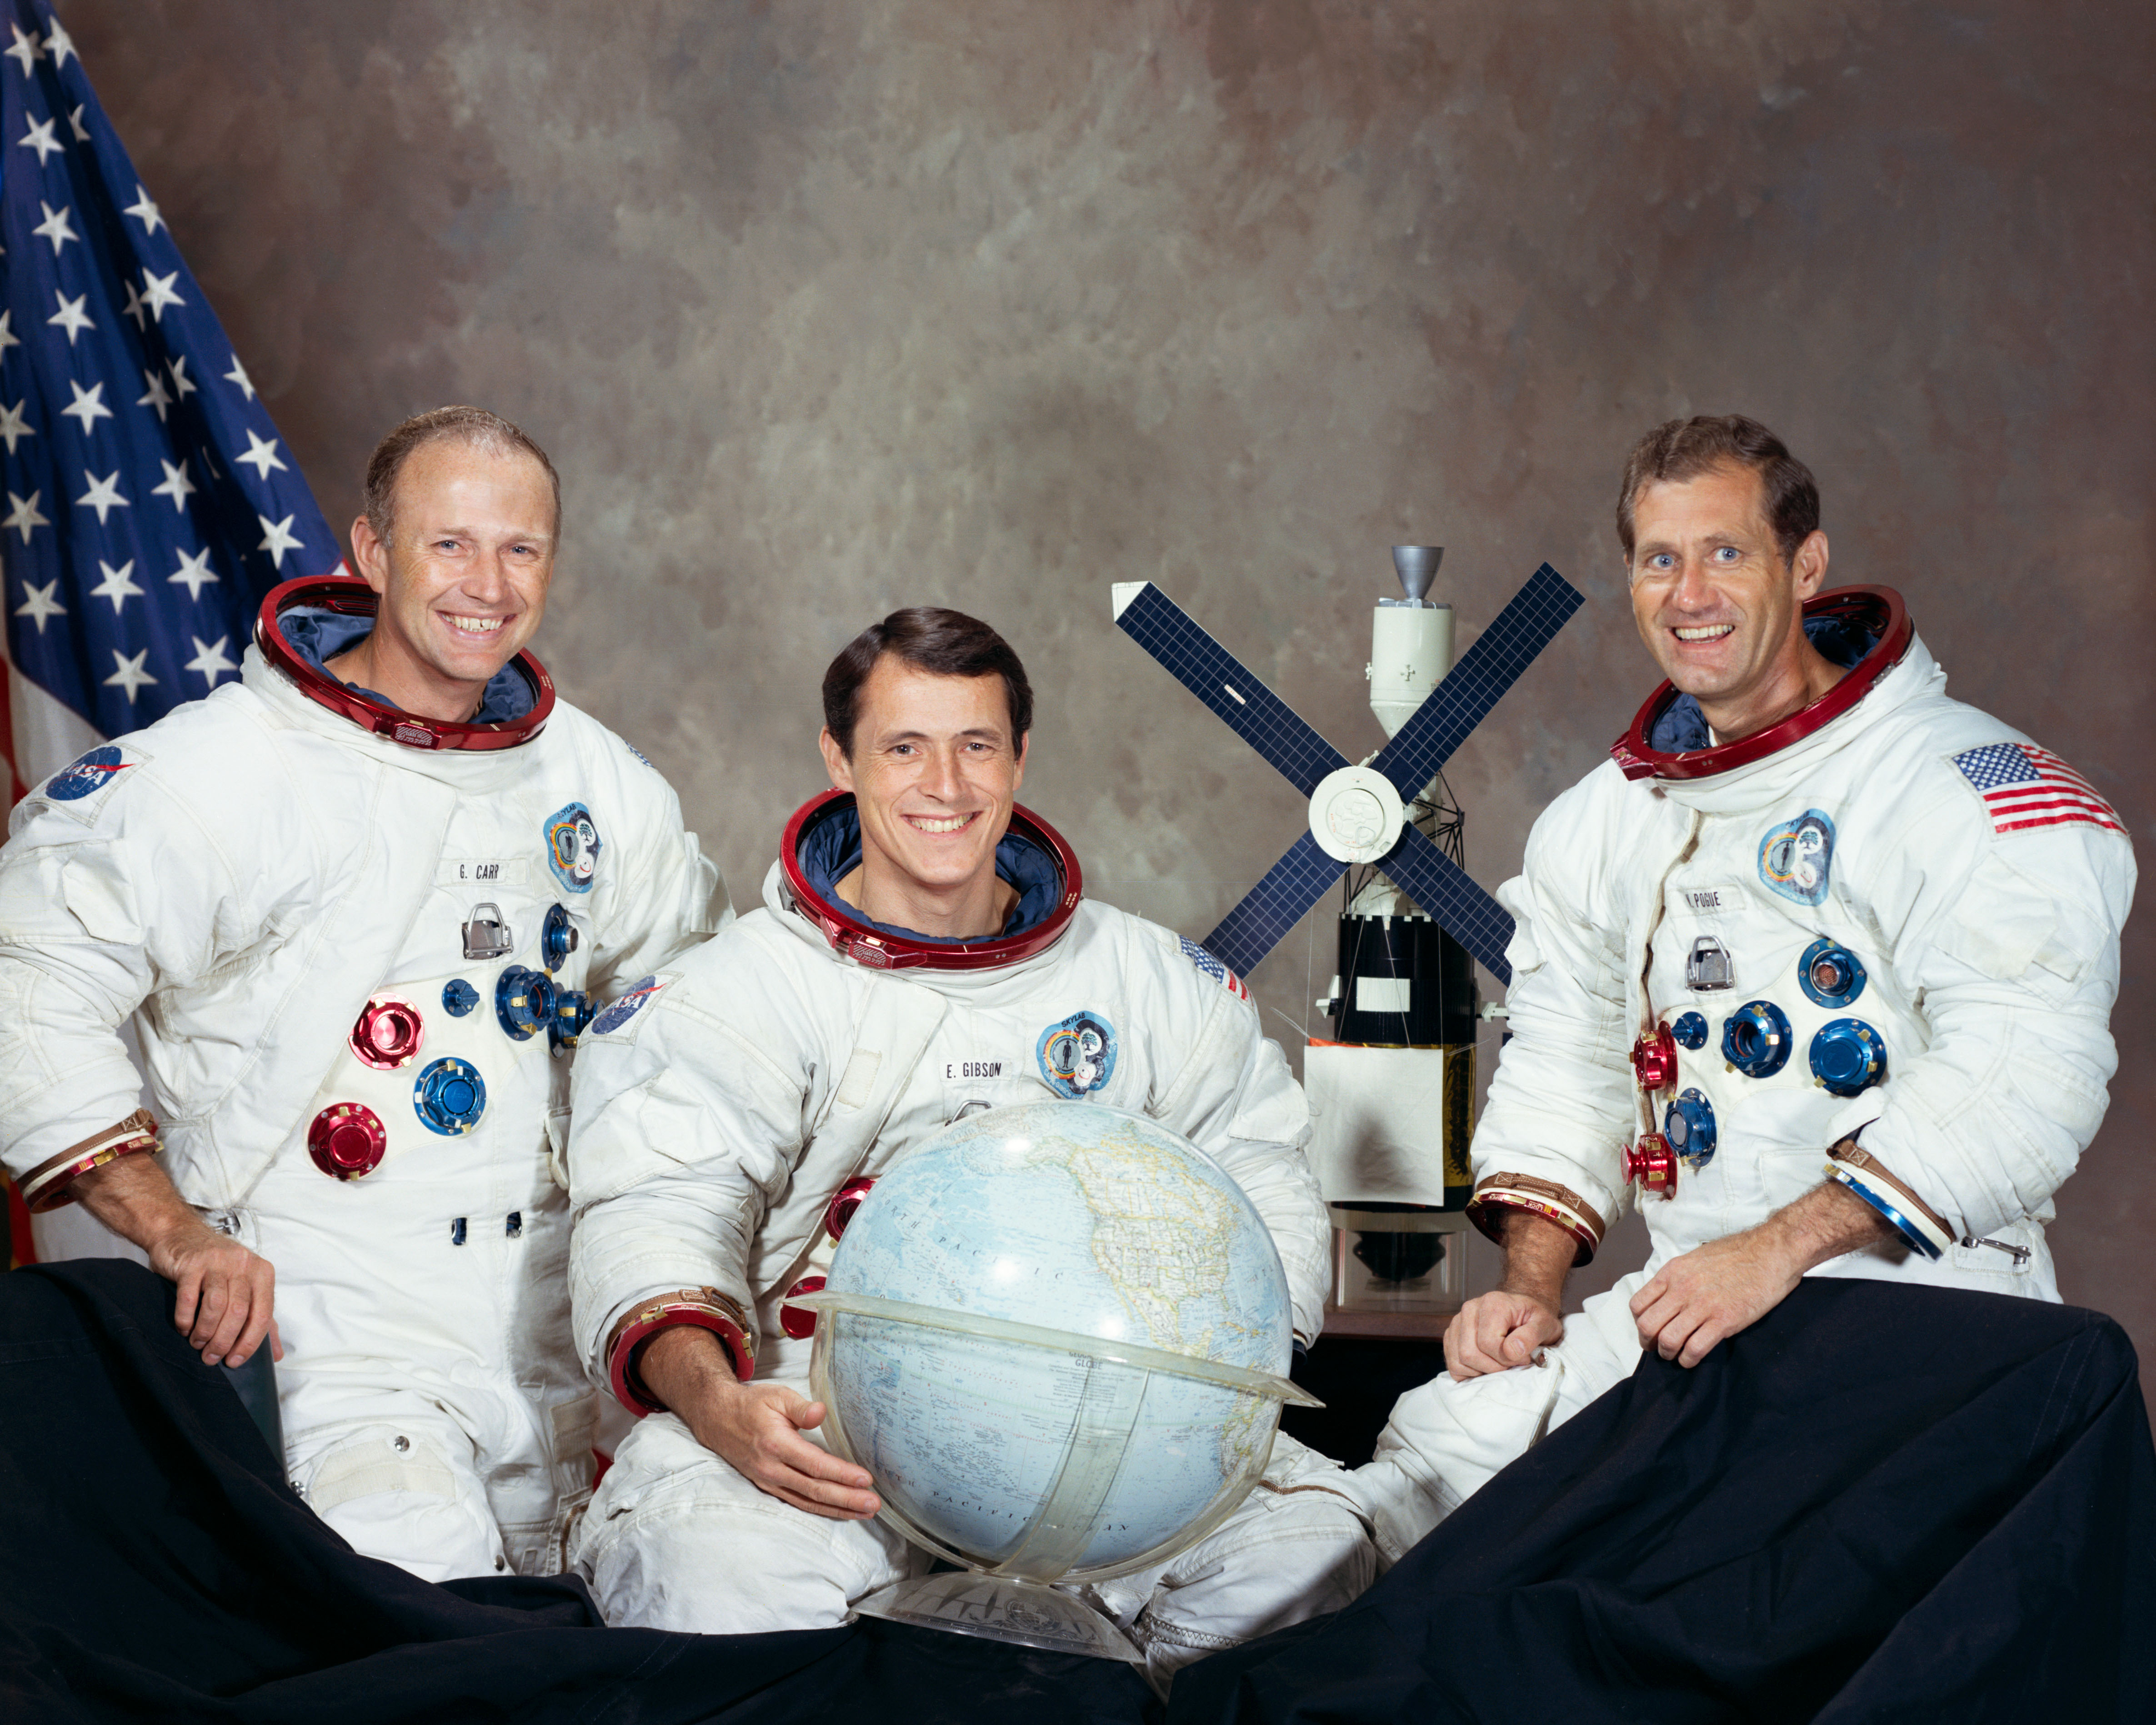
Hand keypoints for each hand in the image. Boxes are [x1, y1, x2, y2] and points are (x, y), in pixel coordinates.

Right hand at [147, 1214, 281, 1368]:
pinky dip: (186, 1319)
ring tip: (197, 1343)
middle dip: (224, 1342)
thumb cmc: (217, 1267)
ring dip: (205, 1332)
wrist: (181, 1233)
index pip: (263, 1315)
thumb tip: (276, 1354)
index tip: (235, 1362)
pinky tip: (184, 1328)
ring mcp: (217, 1262)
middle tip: (211, 1357)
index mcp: (262, 1273)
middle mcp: (243, 1265)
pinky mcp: (191, 1264)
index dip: (250, 1343)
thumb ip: (262, 1319)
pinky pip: (189, 1298)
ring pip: (216, 1306)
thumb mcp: (245, 1287)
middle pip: (239, 1313)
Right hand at [640, 1327, 880, 1519]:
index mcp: (776, 1444)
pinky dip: (819, 1510)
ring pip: (807, 1502)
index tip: (866, 1480)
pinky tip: (839, 1512)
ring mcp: (768, 1481)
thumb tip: (821, 1412)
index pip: (815, 1465)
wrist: (717, 1418)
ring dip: (837, 1510)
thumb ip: (801, 1407)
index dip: (841, 1475)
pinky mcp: (768, 1487)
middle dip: (846, 1499)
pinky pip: (797, 1502)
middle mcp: (772, 1468)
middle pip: (814, 1490)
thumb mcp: (777, 1396)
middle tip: (873, 1505)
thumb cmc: (751, 1405)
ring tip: (864, 1513)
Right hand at [1444, 1288, 1562, 1380]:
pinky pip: (1452, 1365)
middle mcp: (1469, 1310)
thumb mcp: (1545, 1324)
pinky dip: (1469, 1373)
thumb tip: (1512, 1351)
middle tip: (1510, 1363)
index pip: (1488, 1343)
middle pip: (1469, 1353)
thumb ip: (1531, 1336)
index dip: (1506, 1359)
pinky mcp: (1451, 1336)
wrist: (1523, 1312)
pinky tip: (1485, 1365)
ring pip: (1459, 1361)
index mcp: (1492, 1303)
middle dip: (1493, 1367)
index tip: (1522, 1358)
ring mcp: (1457, 1323)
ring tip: (1498, 1363)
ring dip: (1481, 1371)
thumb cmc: (1534, 1319)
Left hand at [1629, 1231, 1801, 1367]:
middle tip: (1657, 1348)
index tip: (1648, 1330)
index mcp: (1672, 1272)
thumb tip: (1666, 1297)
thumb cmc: (1736, 1254)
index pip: (1638, 1304)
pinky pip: (1695, 1348)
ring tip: (1676, 1355)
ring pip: (1668, 1340)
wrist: (1770, 1253)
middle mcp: (1682, 1289)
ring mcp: (1702, 1306)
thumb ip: (1677, 1278)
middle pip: (1647, 1325)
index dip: (1639, 1322)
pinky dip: (1689, 1359)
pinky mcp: (1724, 1320)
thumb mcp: (1695, 1259)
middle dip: (1648, 1343)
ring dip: (1668, 1353)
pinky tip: (1692, 1358)